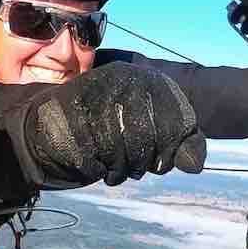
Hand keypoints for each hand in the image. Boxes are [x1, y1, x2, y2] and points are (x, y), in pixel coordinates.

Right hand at [19, 63, 207, 187]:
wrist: (52, 123)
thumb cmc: (110, 127)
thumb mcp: (148, 125)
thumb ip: (176, 139)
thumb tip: (195, 165)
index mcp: (141, 77)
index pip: (173, 121)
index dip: (169, 149)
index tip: (159, 160)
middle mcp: (116, 81)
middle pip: (145, 137)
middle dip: (143, 162)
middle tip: (135, 167)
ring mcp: (89, 99)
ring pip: (117, 150)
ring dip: (119, 170)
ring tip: (115, 168)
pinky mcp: (66, 122)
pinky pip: (92, 160)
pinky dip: (97, 171)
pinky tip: (96, 165)